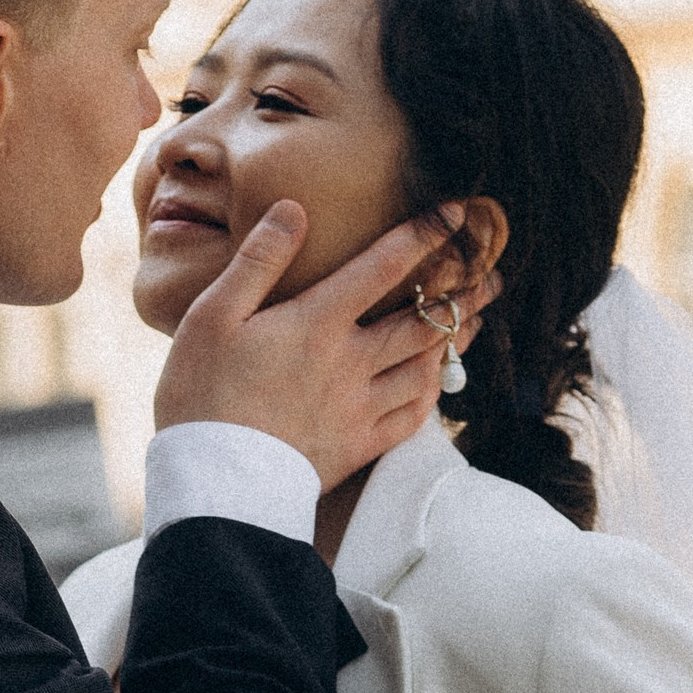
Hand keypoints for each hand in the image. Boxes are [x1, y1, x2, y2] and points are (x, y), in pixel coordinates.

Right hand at [155, 202, 460, 490]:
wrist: (215, 482)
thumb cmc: (201, 394)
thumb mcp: (212, 316)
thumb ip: (258, 261)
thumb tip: (294, 210)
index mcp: (317, 323)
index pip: (383, 267)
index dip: (423, 235)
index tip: (453, 214)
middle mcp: (351, 362)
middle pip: (425, 321)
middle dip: (463, 292)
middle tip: (491, 273)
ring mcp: (360, 407)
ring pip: (427, 368)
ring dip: (455, 341)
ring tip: (474, 322)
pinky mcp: (359, 446)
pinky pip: (414, 417)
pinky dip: (432, 393)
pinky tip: (435, 382)